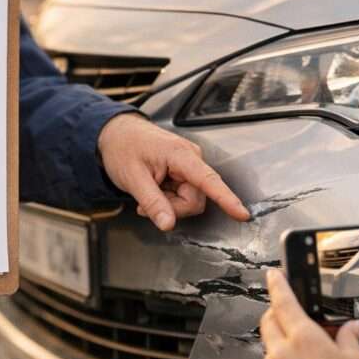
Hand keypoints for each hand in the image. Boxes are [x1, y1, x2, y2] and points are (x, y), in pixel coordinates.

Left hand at [97, 113, 249, 230]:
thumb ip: (153, 203)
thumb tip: (169, 225)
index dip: (226, 199)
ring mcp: (190, 166)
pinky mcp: (186, 172)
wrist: (117, 133)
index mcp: (180, 155)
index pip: (208, 180)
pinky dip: (168, 199)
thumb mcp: (132, 178)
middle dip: (172, 208)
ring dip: (168, 204)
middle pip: (196, 200)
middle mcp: (191, 159)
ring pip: (190, 201)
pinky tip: (154, 190)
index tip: (242, 214)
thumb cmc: (123, 148)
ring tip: (148, 192)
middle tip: (145, 204)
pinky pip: (184, 196)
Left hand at [259, 270, 358, 358]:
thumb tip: (351, 328)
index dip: (277, 285)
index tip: (273, 276)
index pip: (283, 301)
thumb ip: (348, 338)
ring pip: (269, 353)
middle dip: (277, 317)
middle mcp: (281, 353)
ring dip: (282, 352)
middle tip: (291, 321)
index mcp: (303, 337)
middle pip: (269, 323)